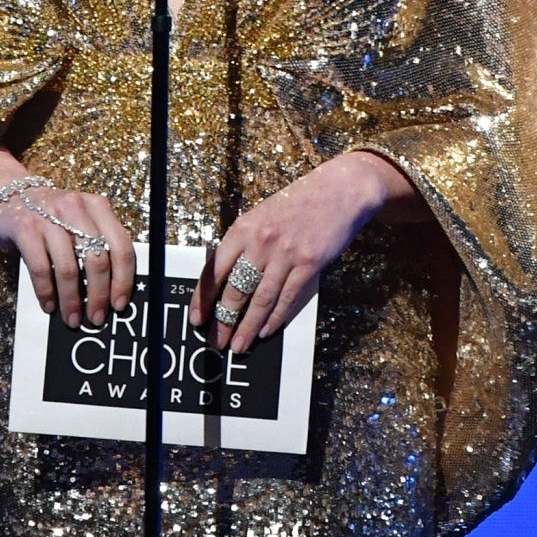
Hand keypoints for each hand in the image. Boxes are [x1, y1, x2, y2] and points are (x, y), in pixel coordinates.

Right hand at [0, 149, 134, 327]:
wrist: (9, 194)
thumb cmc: (52, 216)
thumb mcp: (81, 220)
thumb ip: (98, 244)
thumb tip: (111, 291)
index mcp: (98, 207)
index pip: (121, 246)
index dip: (123, 279)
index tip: (120, 304)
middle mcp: (76, 208)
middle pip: (97, 259)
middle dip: (98, 295)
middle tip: (96, 318)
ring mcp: (49, 217)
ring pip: (69, 268)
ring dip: (71, 300)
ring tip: (71, 318)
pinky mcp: (25, 228)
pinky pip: (40, 268)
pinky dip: (46, 292)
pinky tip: (48, 305)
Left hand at [191, 149, 414, 352]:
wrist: (339, 191)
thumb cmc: (298, 203)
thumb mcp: (261, 216)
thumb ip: (244, 244)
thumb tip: (226, 279)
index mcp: (243, 228)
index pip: (214, 269)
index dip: (203, 298)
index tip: (197, 318)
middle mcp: (261, 241)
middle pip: (235, 289)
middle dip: (223, 321)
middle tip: (216, 341)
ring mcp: (285, 253)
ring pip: (260, 300)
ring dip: (247, 327)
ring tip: (238, 345)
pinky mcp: (309, 264)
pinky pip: (287, 298)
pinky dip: (275, 318)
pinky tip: (265, 331)